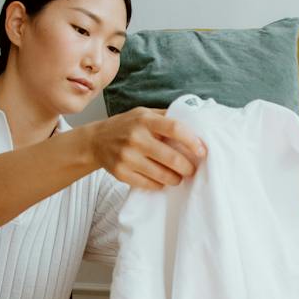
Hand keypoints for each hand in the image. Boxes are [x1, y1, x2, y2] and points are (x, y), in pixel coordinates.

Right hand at [84, 108, 206, 190]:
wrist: (96, 141)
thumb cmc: (127, 126)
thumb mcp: (144, 114)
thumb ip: (167, 117)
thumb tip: (195, 124)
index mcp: (145, 120)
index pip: (175, 129)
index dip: (192, 141)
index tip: (202, 151)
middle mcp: (136, 138)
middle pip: (172, 158)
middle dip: (188, 167)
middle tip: (192, 169)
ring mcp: (127, 157)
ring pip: (163, 175)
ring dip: (177, 178)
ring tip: (179, 176)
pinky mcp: (121, 173)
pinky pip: (150, 184)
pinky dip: (161, 184)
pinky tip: (162, 180)